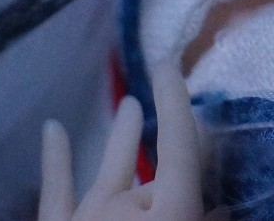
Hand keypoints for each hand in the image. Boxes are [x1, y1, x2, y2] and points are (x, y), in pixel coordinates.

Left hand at [38, 62, 219, 220]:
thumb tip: (221, 209)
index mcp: (170, 211)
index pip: (179, 148)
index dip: (176, 106)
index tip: (168, 67)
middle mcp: (127, 206)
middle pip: (156, 169)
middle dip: (170, 138)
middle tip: (191, 110)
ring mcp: (88, 216)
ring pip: (111, 170)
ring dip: (123, 137)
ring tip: (129, 105)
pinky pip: (56, 193)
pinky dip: (54, 161)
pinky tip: (52, 128)